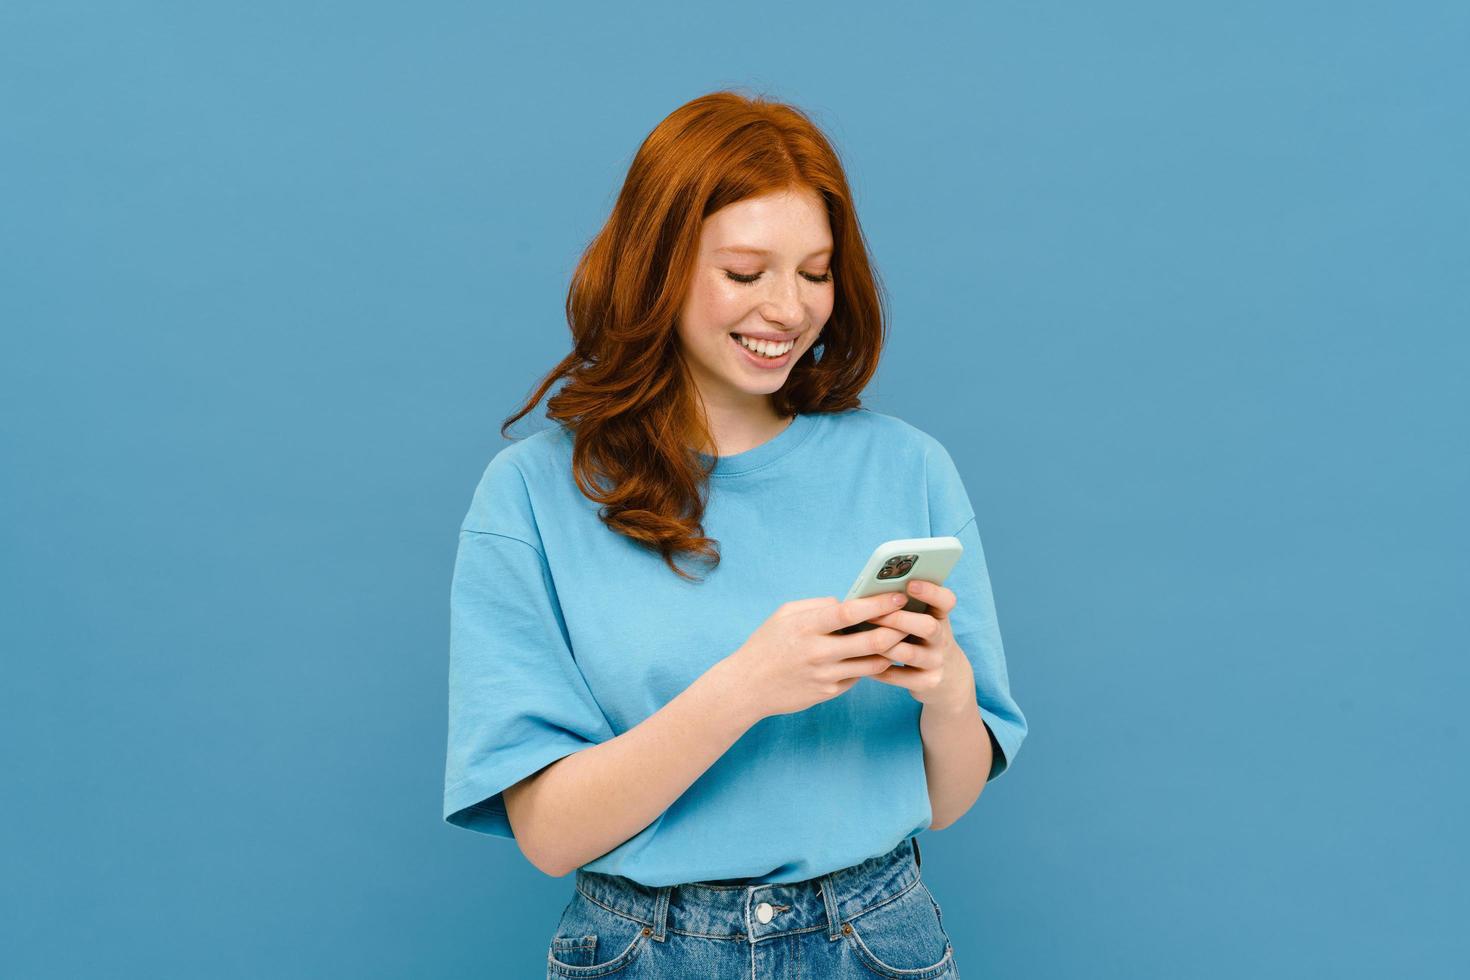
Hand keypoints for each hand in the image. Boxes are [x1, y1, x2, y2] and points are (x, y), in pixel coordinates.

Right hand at [723, 591, 919, 720]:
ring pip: (872, 663)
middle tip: (911, 619)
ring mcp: (825, 676)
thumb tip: (848, 603)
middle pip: (871, 641)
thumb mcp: (785, 614)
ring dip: (890, 650)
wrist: (747, 686)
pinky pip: (858, 677)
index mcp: (807, 627)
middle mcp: (818, 652)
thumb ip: (817, 606)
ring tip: (901, 637)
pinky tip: (874, 657)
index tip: (899, 596)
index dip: (878, 604)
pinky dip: (869, 666)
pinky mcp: (828, 693)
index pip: (850, 612)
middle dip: (896, 629)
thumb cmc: (767, 644)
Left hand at [862, 580, 974, 709]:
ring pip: (909, 653)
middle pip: (928, 626)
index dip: (931, 591)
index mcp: (941, 616)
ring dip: (883, 645)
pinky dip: (878, 669)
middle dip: (898, 619)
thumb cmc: (921, 638)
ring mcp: (937, 662)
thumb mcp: (922, 620)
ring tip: (862, 639)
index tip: (910, 584)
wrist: (948, 676)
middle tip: (873, 615)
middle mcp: (943, 638)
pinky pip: (898, 676)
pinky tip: (862, 662)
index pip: (946, 600)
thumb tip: (868, 593)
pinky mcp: (928, 682)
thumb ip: (904, 607)